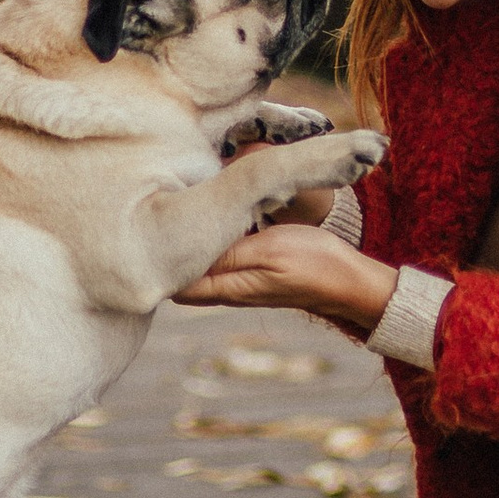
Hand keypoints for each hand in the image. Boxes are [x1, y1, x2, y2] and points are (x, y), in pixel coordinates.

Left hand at [174, 223, 396, 333]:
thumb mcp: (267, 249)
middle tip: (159, 212)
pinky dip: (210, 240)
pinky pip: (218, 257)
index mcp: (225, 287)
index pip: (174, 282)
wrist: (348, 280)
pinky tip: (212, 215)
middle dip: (168, 249)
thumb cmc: (312, 263)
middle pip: (181, 274)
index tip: (150, 226)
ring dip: (190, 242)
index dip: (158, 259)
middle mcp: (226, 288)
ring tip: (181, 209)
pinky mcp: (250, 270)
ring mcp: (237, 281)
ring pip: (199, 264)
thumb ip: (226, 252)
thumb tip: (182, 250)